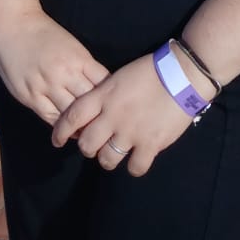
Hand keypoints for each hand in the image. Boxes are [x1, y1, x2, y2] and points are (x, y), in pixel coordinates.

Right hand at [0, 11, 108, 124]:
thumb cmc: (45, 34)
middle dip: (97, 114)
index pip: (103, 83)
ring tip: (88, 133)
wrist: (13, 26)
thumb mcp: (71, 45)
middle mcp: (64, 73)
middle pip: (88, 101)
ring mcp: (46, 86)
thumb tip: (99, 88)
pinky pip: (50, 117)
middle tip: (105, 126)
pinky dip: (61, 126)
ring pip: (70, 113)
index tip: (115, 105)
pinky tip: (67, 131)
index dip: (110, 96)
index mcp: (78, 58)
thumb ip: (84, 66)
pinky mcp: (30, 96)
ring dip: (80, 124)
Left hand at [52, 53, 198, 177]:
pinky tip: (139, 158)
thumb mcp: (119, 77)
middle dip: (88, 148)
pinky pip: (135, 168)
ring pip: (106, 160)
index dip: (61, 131)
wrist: (182, 73)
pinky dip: (135, 166)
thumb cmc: (150, 71)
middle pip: (87, 144)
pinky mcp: (150, 144)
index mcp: (104, 96)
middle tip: (96, 145)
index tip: (57, 141)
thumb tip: (94, 112)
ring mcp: (131, 132)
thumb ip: (104, 95)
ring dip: (108, 159)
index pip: (72, 116)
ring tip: (116, 153)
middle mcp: (112, 116)